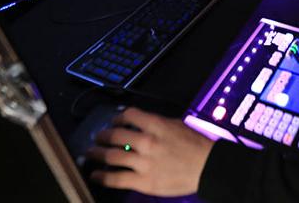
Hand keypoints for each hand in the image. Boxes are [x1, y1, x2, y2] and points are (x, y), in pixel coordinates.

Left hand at [87, 108, 213, 195]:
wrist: (207, 167)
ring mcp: (144, 163)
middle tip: (97, 137)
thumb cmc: (197, 145)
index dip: (117, 117)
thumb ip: (157, 124)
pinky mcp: (143, 182)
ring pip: (112, 156)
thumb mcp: (177, 125)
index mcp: (156, 125)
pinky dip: (103, 176)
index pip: (129, 115)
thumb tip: (140, 125)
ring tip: (91, 154)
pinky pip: (117, 178)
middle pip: (116, 135)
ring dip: (98, 154)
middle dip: (103, 136)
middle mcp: (147, 142)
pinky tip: (96, 175)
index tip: (113, 121)